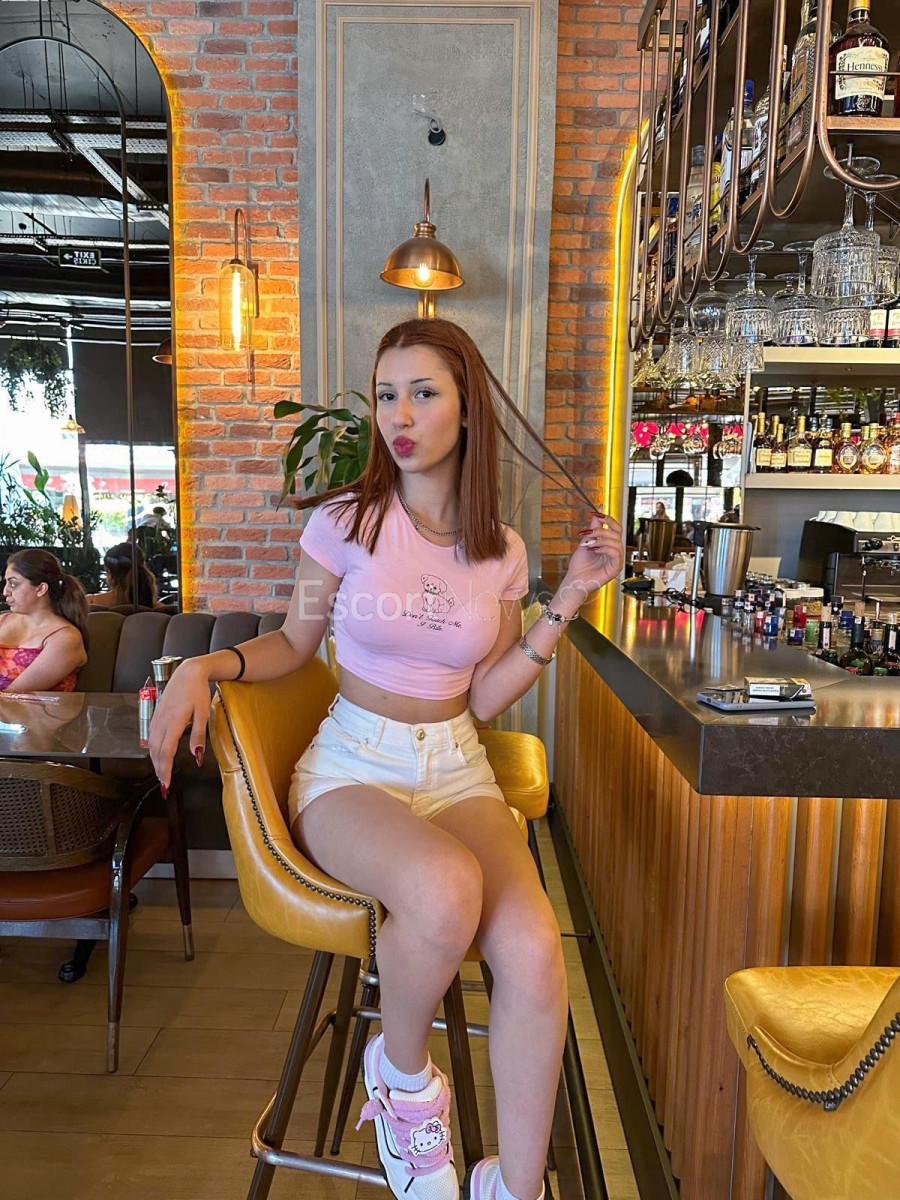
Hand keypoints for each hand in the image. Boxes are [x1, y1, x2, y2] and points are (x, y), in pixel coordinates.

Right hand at [148, 659, 210, 791]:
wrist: (187, 673)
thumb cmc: (197, 691)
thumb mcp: (202, 713)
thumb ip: (198, 736)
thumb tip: (197, 756)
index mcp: (173, 722)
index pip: (167, 752)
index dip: (166, 770)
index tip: (167, 783)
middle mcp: (161, 722)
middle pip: (157, 752)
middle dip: (160, 770)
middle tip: (164, 785)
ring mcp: (156, 719)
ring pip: (151, 746)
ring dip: (155, 762)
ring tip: (161, 774)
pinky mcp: (155, 716)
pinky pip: (151, 737)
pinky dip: (153, 750)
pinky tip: (157, 756)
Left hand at [558, 511, 624, 608]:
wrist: (575, 580)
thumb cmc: (580, 564)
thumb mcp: (586, 541)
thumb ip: (594, 527)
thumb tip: (598, 511)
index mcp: (610, 544)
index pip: (616, 528)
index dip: (608, 519)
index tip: (597, 514)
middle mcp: (615, 551)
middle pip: (616, 533)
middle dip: (601, 531)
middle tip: (588, 534)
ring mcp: (617, 560)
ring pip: (616, 542)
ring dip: (601, 540)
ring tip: (589, 545)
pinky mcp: (616, 568)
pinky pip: (616, 553)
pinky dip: (604, 548)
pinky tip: (594, 550)